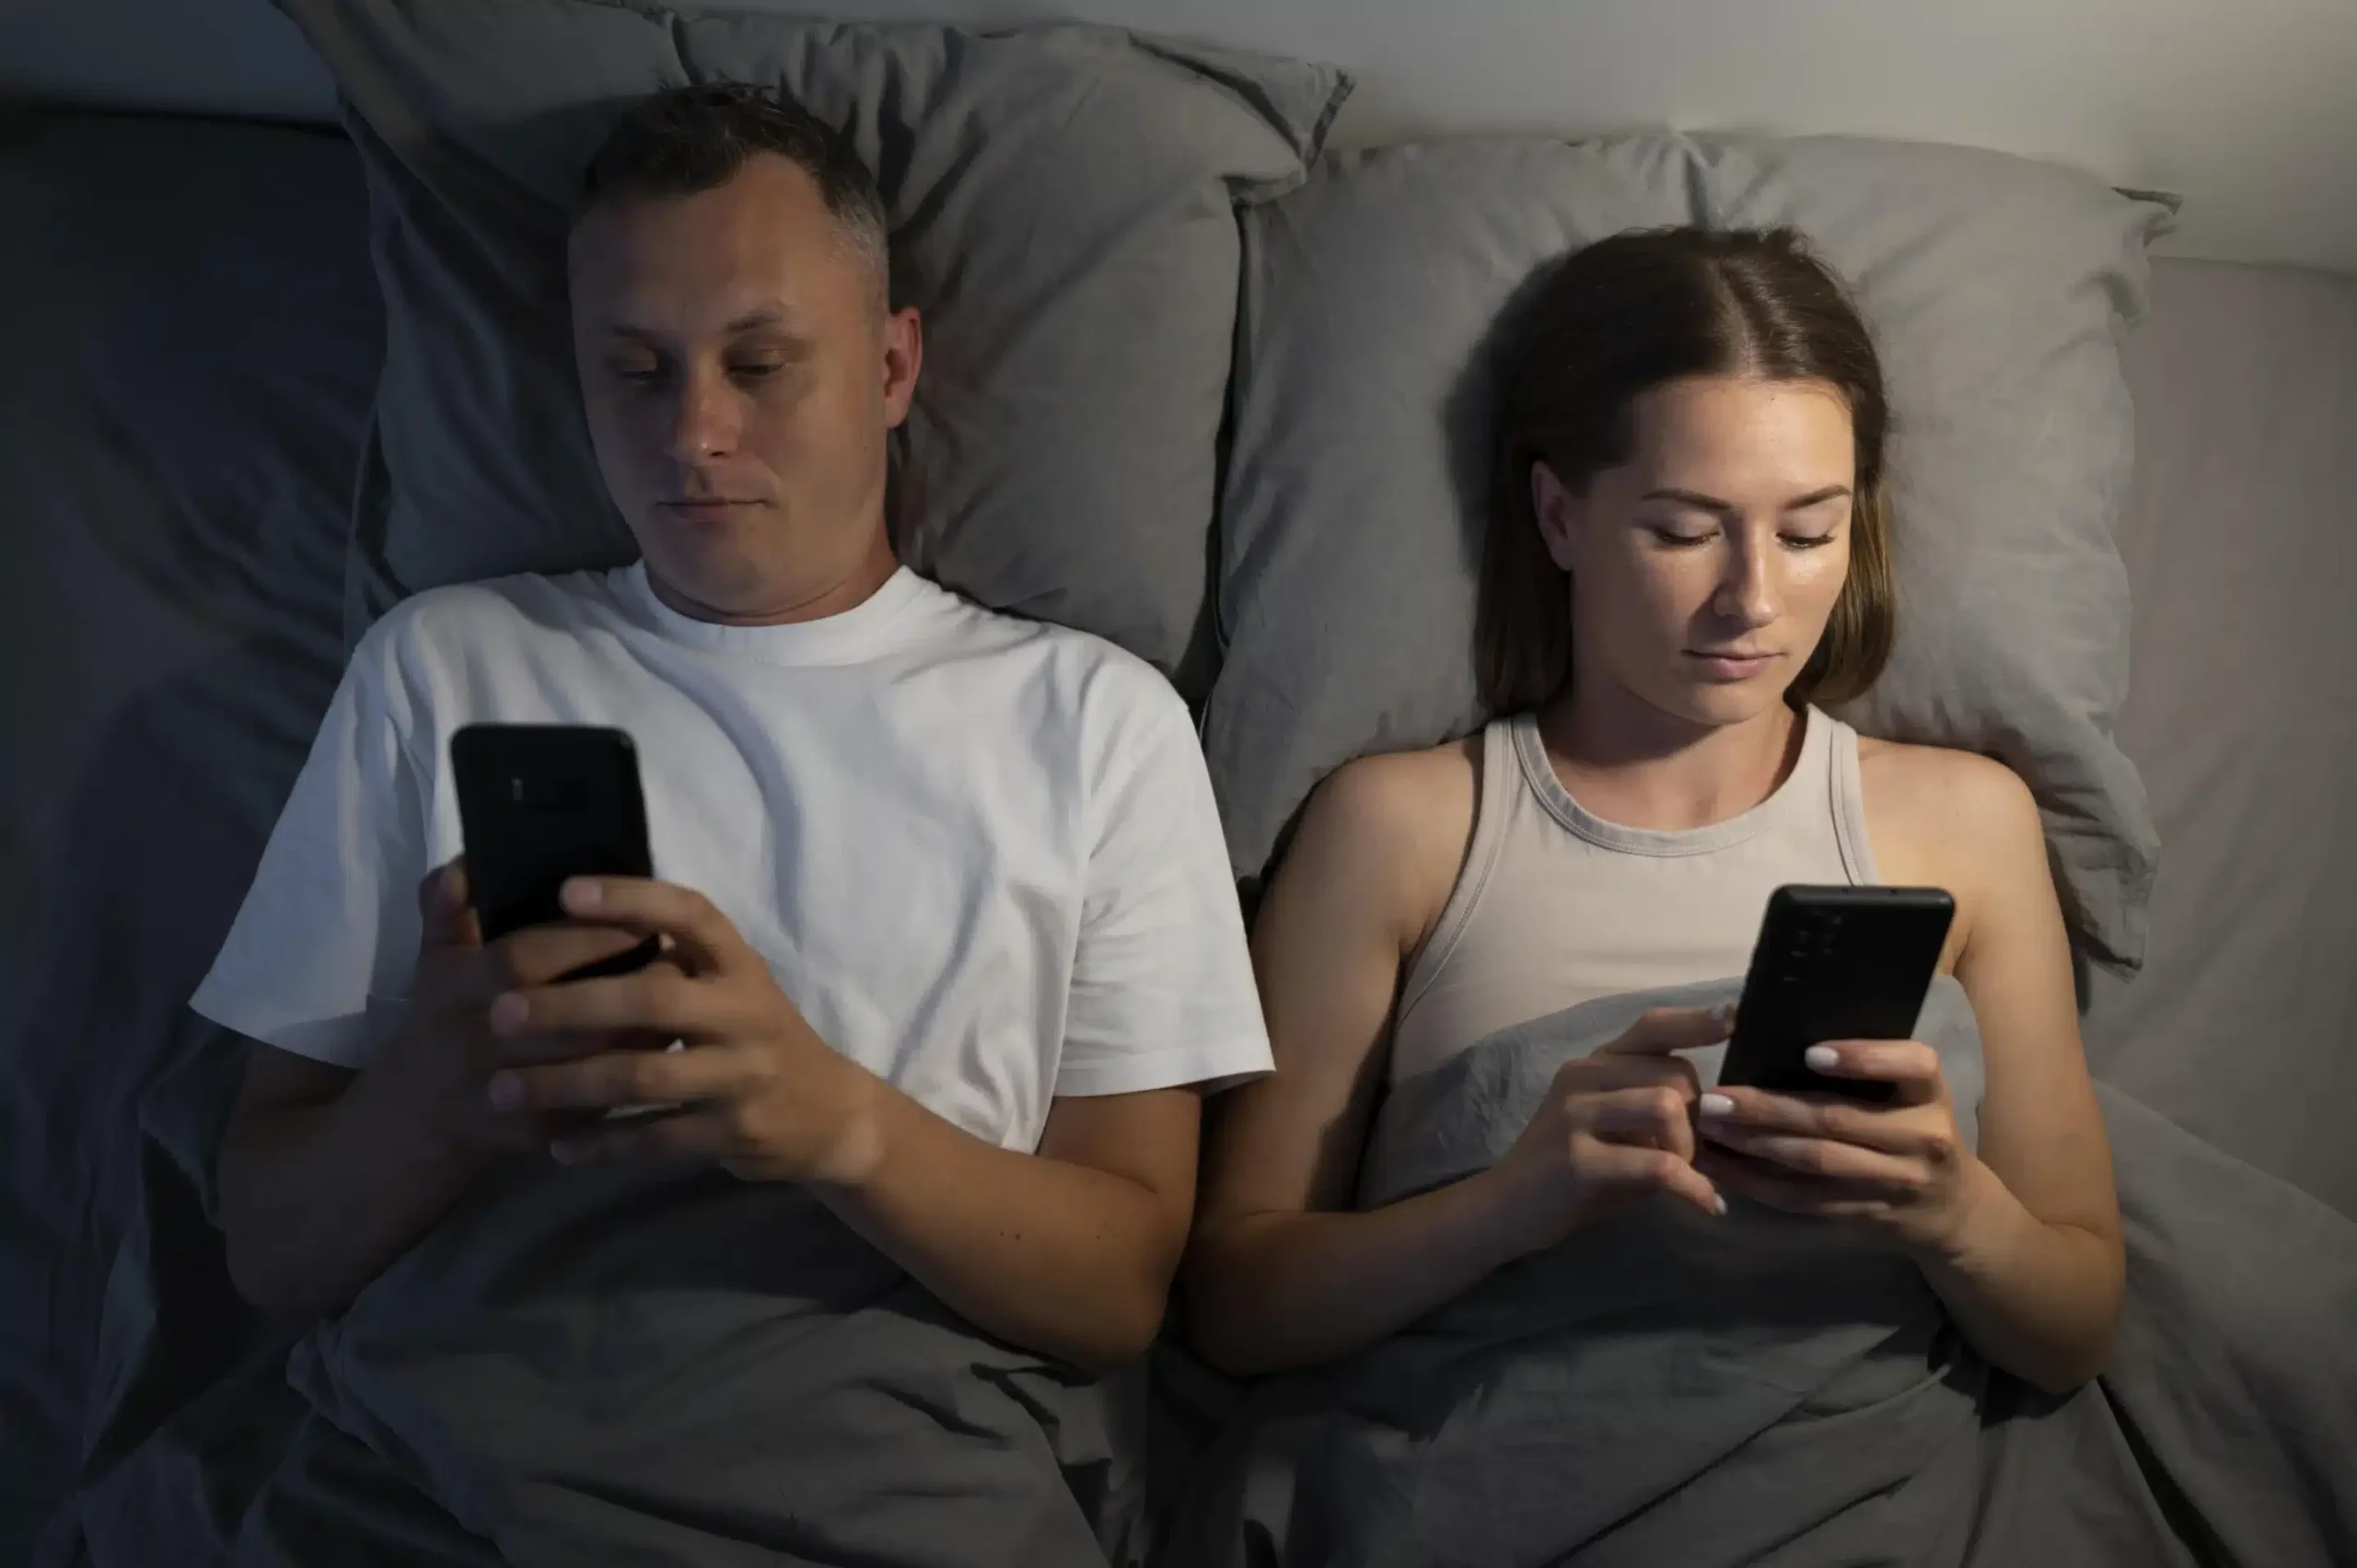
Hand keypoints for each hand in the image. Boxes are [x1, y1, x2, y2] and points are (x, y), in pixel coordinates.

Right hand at [363, 858, 673, 1158]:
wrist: (419, 1112)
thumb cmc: (441, 1014)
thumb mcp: (435, 956)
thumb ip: (447, 906)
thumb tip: (467, 862)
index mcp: (455, 988)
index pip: (526, 958)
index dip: (584, 939)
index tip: (642, 917)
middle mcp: (473, 1043)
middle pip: (561, 1017)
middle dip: (625, 988)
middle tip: (679, 959)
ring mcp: (501, 1095)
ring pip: (584, 1068)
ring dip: (639, 1037)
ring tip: (685, 1004)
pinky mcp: (530, 1136)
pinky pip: (590, 1112)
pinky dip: (630, 1084)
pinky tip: (666, 1056)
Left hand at [477, 876, 885, 1185]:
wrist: (826, 1113)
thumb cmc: (754, 1033)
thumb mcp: (732, 984)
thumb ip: (675, 959)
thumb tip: (577, 916)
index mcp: (740, 964)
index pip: (690, 914)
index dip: (631, 898)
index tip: (565, 891)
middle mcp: (746, 1012)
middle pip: (652, 1000)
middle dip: (569, 1006)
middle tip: (499, 1013)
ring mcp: (742, 1075)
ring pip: (643, 1078)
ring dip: (567, 1083)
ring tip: (504, 1088)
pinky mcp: (733, 1131)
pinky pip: (656, 1139)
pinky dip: (603, 1143)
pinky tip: (557, 1145)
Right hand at [1482, 1005, 1732, 1257]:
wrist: (1504, 1209)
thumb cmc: (1568, 1170)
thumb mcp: (1609, 1127)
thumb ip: (1652, 1108)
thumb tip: (1721, 1110)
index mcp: (1595, 1064)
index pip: (1651, 1026)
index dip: (1696, 1021)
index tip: (1736, 1017)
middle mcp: (1583, 1077)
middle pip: (1675, 1073)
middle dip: (1701, 1117)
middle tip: (1694, 1155)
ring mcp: (1575, 1115)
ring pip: (1665, 1106)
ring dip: (1689, 1147)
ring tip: (1686, 1176)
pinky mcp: (1577, 1161)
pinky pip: (1656, 1164)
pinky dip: (1692, 1187)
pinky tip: (1706, 1204)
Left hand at [1694, 1039, 1985, 1254]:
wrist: (1953, 1207)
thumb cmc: (1915, 1124)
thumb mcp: (1912, 1091)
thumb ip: (1870, 1065)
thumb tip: (1780, 1030)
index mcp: (1930, 1091)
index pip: (1912, 1065)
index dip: (1862, 1058)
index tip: (1809, 1053)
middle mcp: (1922, 1135)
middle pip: (1838, 1119)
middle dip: (1769, 1108)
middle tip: (1715, 1097)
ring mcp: (1897, 1180)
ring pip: (1816, 1162)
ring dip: (1755, 1145)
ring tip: (1710, 1128)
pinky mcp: (1869, 1213)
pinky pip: (1807, 1199)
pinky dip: (1760, 1183)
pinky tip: (1724, 1167)